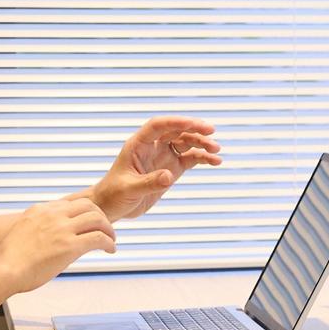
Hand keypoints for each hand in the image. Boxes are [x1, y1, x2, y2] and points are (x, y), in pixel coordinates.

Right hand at [0, 197, 115, 293]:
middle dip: (101, 217)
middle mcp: (53, 215)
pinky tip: (110, 249)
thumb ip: (41, 228)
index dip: (86, 212)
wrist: (3, 269)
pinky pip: (98, 238)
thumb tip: (53, 238)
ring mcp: (62, 229)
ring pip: (97, 219)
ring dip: (108, 229)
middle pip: (89, 206)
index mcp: (41, 209)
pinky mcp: (69, 245)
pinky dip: (108, 242)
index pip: (72, 203)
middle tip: (106, 229)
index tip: (92, 221)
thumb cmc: (10, 259)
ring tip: (111, 240)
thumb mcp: (25, 231)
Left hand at [89, 116, 221, 220]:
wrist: (111, 207)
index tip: (193, 123)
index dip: (176, 122)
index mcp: (138, 145)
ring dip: (201, 144)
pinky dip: (202, 158)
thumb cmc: (113, 194)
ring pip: (185, 143)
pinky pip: (189, 159)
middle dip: (194, 129)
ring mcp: (163, 157)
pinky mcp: (171, 170)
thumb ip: (148, 182)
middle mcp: (152, 147)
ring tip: (217, 150)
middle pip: (176, 131)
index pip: (158, 126)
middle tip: (211, 132)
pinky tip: (215, 161)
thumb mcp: (129, 189)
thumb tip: (169, 176)